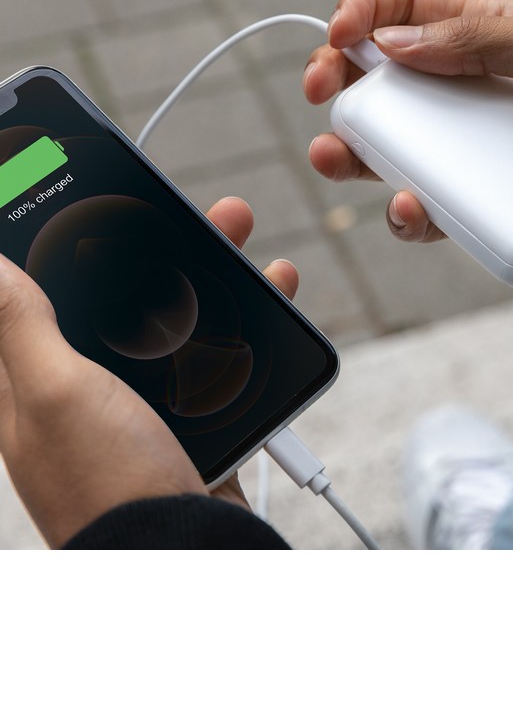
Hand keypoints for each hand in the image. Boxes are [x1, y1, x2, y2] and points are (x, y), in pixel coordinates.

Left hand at [0, 197, 298, 547]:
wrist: (182, 547)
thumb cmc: (107, 480)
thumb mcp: (54, 391)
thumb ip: (21, 324)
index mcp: (31, 375)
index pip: (26, 289)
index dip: (41, 238)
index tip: (64, 187)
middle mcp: (81, 381)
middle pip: (112, 291)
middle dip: (146, 241)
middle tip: (180, 203)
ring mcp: (137, 397)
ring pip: (170, 315)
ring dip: (208, 271)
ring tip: (239, 236)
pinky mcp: (186, 412)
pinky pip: (212, 352)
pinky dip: (240, 320)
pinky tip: (266, 298)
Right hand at [305, 0, 512, 244]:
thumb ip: (477, 40)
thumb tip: (392, 44)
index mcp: (490, 31)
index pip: (407, 8)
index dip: (363, 14)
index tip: (337, 38)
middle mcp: (478, 85)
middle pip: (389, 82)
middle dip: (345, 89)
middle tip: (325, 104)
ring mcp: (487, 144)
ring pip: (404, 148)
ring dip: (362, 154)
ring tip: (339, 160)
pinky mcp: (500, 196)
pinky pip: (441, 206)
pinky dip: (416, 212)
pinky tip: (412, 210)